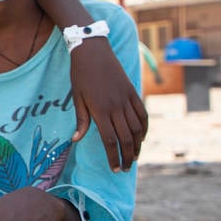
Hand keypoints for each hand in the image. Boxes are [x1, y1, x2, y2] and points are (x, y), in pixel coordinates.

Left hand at [69, 39, 147, 170]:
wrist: (93, 51)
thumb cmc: (80, 75)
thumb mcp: (77, 98)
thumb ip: (81, 120)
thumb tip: (76, 140)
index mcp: (100, 110)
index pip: (109, 140)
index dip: (113, 156)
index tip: (114, 169)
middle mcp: (115, 107)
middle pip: (126, 138)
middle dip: (127, 156)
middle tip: (125, 168)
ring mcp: (126, 99)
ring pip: (137, 128)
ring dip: (137, 145)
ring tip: (135, 156)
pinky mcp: (133, 92)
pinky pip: (142, 113)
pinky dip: (144, 127)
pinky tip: (142, 137)